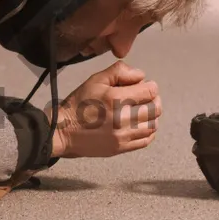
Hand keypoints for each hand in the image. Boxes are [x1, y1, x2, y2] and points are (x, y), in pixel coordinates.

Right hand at [47, 61, 161, 158]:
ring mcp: (123, 135)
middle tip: (144, 98)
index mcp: (116, 99)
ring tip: (140, 111)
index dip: (150, 86)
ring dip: (151, 116)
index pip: (151, 91)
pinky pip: (146, 140)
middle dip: (153, 100)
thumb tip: (141, 75)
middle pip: (155, 108)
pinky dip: (148, 131)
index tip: (142, 86)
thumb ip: (119, 72)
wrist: (63, 130)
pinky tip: (139, 125)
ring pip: (153, 125)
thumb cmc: (78, 103)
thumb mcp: (95, 80)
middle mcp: (122, 118)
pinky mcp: (121, 148)